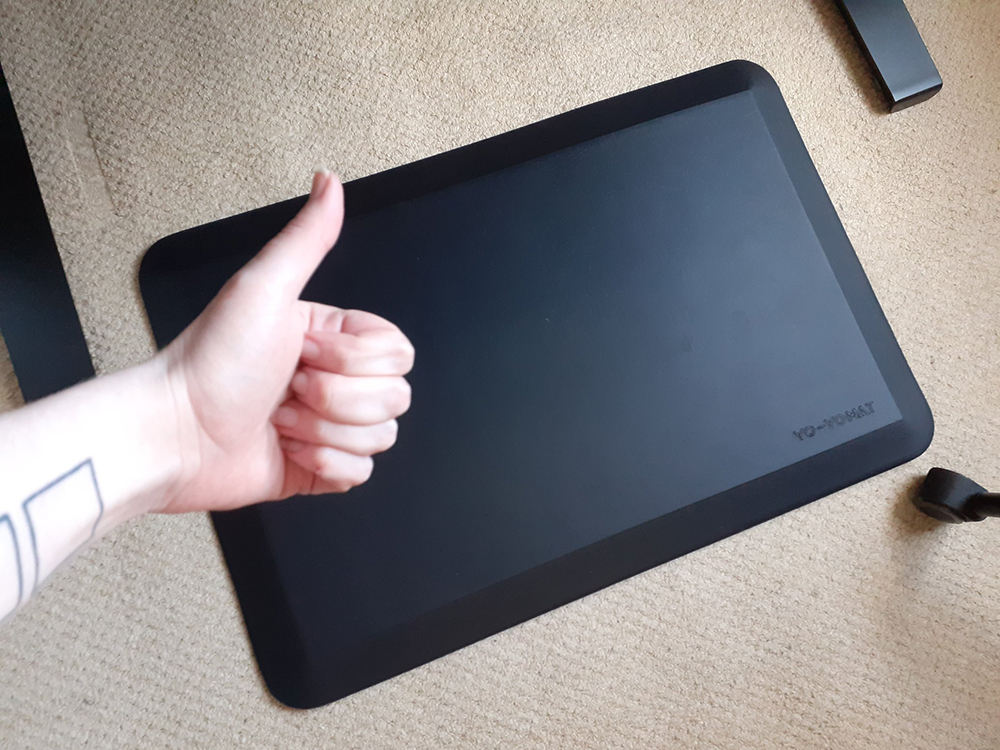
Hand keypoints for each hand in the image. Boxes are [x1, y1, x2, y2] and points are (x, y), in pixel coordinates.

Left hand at [157, 171, 413, 512]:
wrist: (174, 434)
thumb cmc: (209, 362)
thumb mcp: (262, 289)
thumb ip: (306, 238)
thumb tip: (329, 182)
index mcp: (331, 337)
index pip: (397, 351)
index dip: (354, 359)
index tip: (305, 351)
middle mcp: (335, 380)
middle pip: (395, 396)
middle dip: (336, 399)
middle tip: (288, 387)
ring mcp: (330, 426)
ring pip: (382, 436)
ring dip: (324, 431)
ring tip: (280, 419)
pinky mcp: (321, 468)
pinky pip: (362, 474)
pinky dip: (324, 464)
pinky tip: (288, 449)